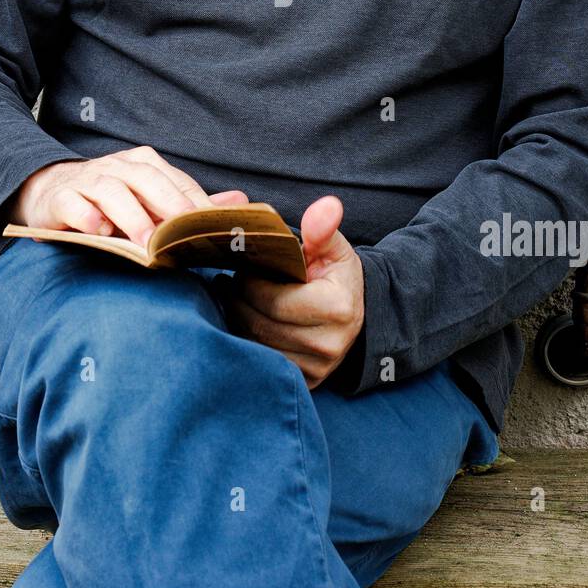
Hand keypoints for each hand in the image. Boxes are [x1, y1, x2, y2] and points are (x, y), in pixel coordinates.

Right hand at [8, 146, 247, 248]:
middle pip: (146, 180)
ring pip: (111, 191)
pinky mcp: (60, 198)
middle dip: (166, 205)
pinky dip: (86, 215)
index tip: (209, 227)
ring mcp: (87, 180)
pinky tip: (99, 231)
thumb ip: (191, 204)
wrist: (51, 192)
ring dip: (130, 216)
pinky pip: (73, 203)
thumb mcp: (151, 201)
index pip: (175, 181)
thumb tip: (241, 201)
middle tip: (182, 233)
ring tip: (145, 243)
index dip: (192, 203)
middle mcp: (117, 167)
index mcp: (144, 164)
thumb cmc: (110, 201)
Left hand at [218, 195, 363, 389]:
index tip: (245, 268)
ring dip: (238, 320)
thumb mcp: (333, 248)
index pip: (271, 300)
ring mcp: (315, 368)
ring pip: (255, 346)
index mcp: (336, 309)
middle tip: (233, 282)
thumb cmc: (335, 275)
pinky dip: (246, 341)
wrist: (354, 312)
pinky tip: (245, 319)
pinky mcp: (305, 382)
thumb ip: (322, 229)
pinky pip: (261, 362)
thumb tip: (327, 206)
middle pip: (259, 325)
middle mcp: (327, 345)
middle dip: (239, 300)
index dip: (250, 282)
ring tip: (235, 298)